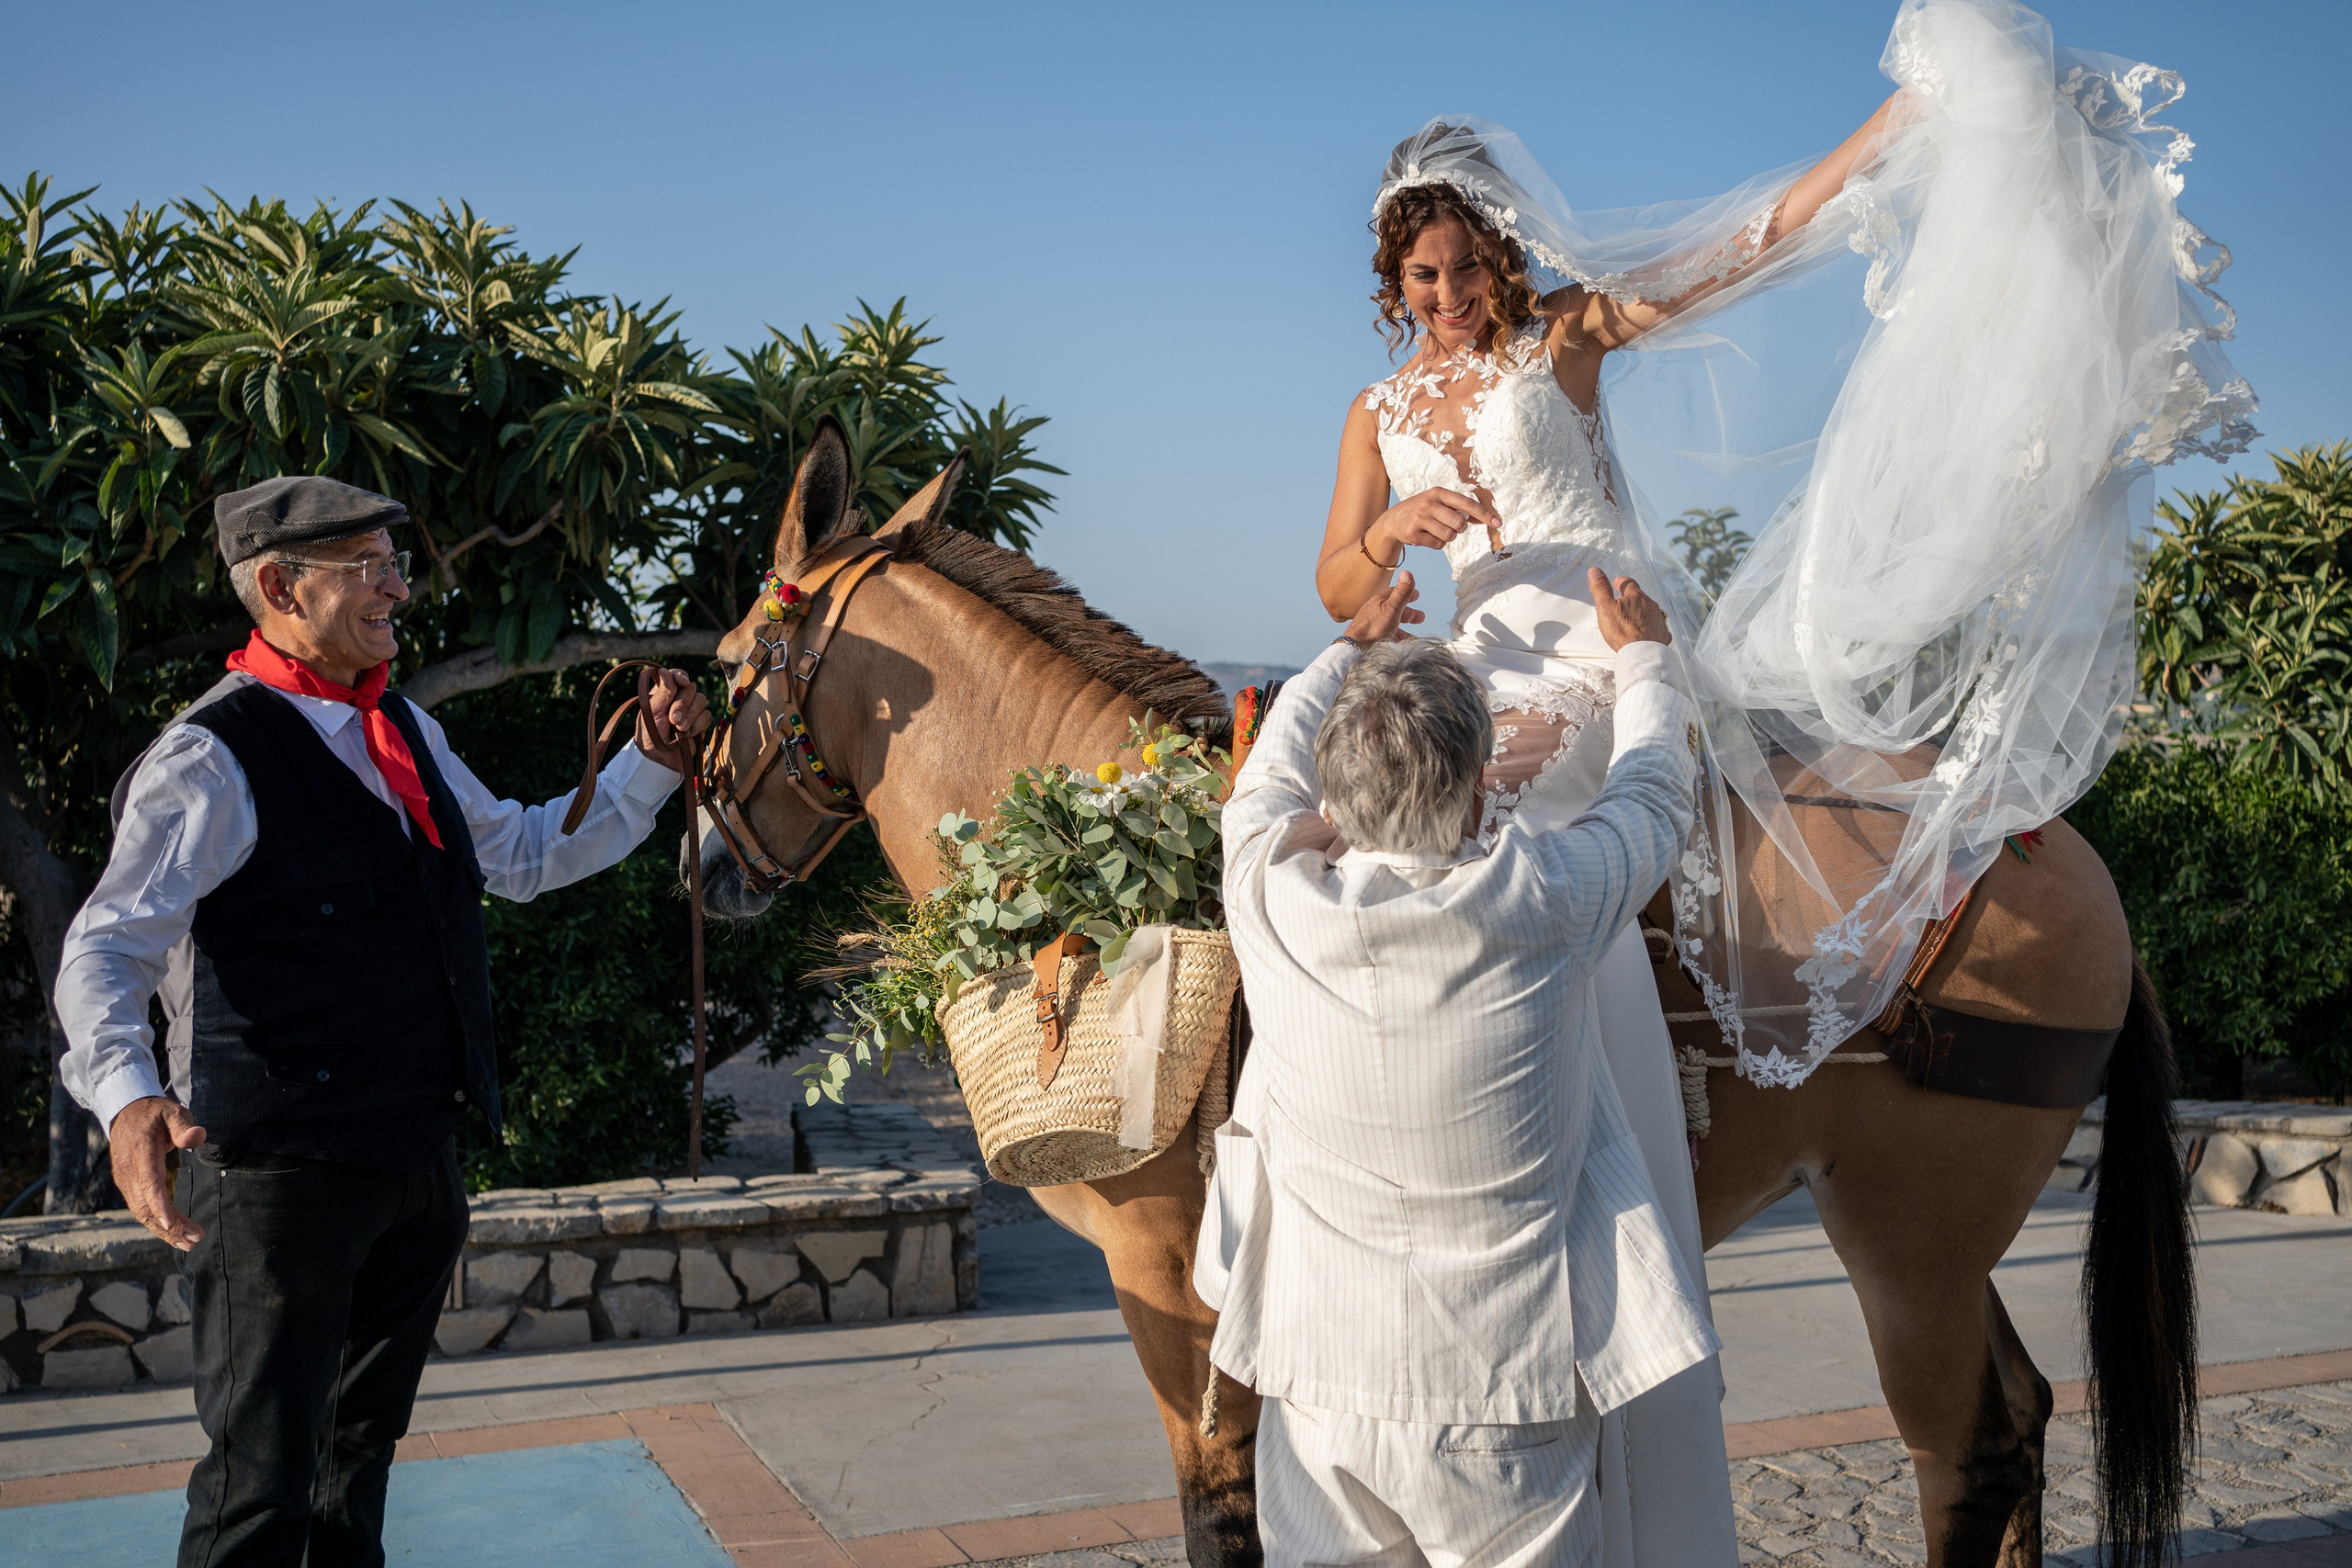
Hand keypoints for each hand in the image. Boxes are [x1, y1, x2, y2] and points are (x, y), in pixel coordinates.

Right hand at [109, 1096, 205, 1250]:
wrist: (126, 1113)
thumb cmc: (155, 1113)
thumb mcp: (172, 1111)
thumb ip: (184, 1125)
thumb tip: (198, 1136)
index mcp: (140, 1152)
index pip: (148, 1182)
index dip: (158, 1204)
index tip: (171, 1223)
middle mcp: (128, 1171)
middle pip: (146, 1205)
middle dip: (169, 1226)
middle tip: (196, 1239)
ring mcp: (125, 1180)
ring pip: (141, 1212)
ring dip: (164, 1230)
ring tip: (189, 1243)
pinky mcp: (127, 1186)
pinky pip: (141, 1209)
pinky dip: (156, 1223)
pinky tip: (174, 1233)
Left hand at [635, 668, 712, 770]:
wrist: (660, 759)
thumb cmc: (650, 734)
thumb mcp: (652, 712)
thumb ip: (662, 693)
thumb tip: (665, 672)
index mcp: (664, 692)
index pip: (677, 675)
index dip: (681, 676)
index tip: (682, 683)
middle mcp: (679, 698)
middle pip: (691, 689)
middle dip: (683, 705)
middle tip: (673, 719)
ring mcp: (691, 710)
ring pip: (701, 701)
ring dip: (690, 716)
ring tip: (679, 729)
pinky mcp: (700, 722)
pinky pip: (707, 716)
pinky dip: (697, 726)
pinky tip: (687, 734)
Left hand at [1341, 571, 1422, 647]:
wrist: (1355, 648)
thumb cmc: (1373, 628)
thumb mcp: (1391, 608)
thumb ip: (1401, 593)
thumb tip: (1407, 573)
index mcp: (1379, 601)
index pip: (1394, 593)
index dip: (1406, 593)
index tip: (1417, 596)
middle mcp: (1374, 611)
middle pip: (1394, 609)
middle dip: (1409, 612)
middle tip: (1421, 617)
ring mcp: (1371, 625)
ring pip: (1391, 624)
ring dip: (1404, 627)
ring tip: (1414, 636)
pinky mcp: (1370, 637)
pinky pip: (1386, 636)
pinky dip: (1397, 638)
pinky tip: (1402, 645)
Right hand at [1374, 487, 1498, 554]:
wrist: (1393, 520)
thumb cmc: (1423, 510)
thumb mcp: (1440, 503)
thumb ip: (1462, 509)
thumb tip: (1488, 519)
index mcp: (1438, 492)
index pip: (1467, 504)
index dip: (1484, 514)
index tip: (1498, 523)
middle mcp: (1429, 503)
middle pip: (1460, 524)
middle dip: (1458, 528)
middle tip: (1448, 525)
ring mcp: (1420, 518)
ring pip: (1449, 536)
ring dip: (1448, 537)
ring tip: (1436, 530)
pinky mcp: (1413, 534)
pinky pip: (1438, 545)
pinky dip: (1437, 543)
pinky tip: (1427, 536)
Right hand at [1588, 567, 1671, 650]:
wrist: (1642, 653)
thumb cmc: (1623, 632)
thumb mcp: (1605, 608)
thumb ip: (1601, 588)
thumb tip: (1595, 571)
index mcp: (1635, 596)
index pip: (1628, 583)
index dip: (1621, 582)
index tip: (1617, 583)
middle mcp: (1650, 604)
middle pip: (1640, 596)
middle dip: (1631, 597)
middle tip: (1622, 602)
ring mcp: (1658, 618)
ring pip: (1649, 610)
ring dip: (1641, 611)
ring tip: (1632, 618)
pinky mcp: (1662, 632)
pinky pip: (1657, 625)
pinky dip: (1650, 626)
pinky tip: (1645, 631)